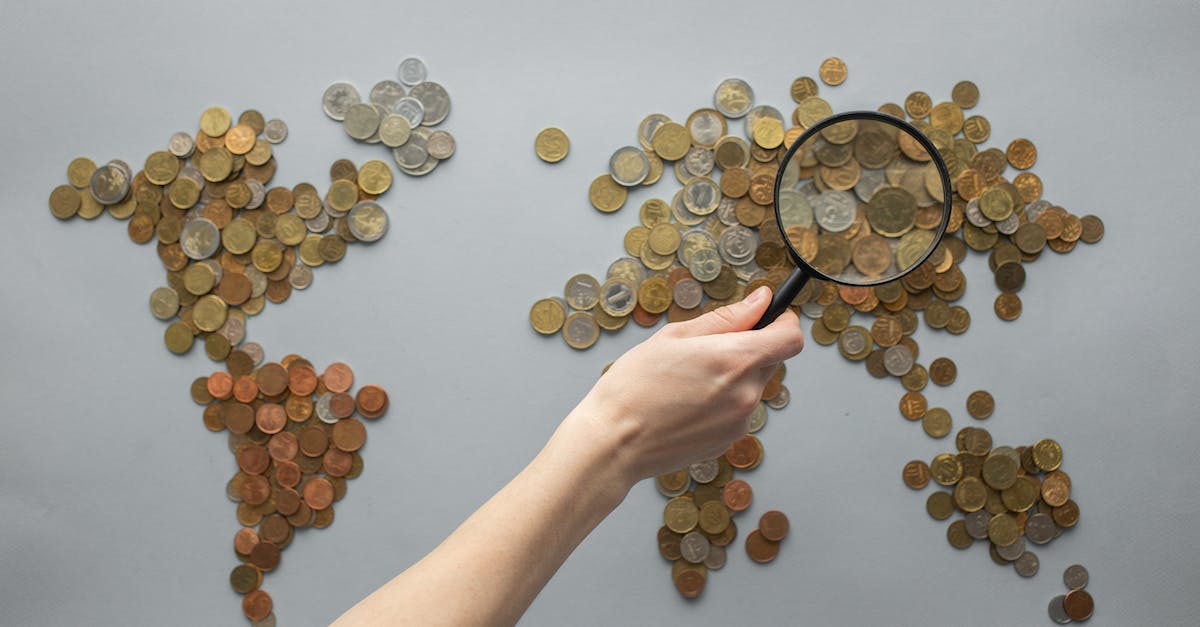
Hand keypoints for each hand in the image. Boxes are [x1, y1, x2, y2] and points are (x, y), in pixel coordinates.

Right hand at [567, 286, 804, 486]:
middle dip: (748, 349)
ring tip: (688, 381)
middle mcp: (746, 394)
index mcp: (735, 360)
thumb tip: (761, 301)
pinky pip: (737, 411)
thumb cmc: (633, 387)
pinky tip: (687, 403)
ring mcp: (740, 422)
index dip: (783, 323)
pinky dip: (721, 402)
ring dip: (733, 378)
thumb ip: (726, 318)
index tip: (768, 318)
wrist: (613, 442)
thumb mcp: (674, 337)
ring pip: (752, 387)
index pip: (790, 338)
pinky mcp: (729, 440)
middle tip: (706, 351)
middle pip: (770, 361)